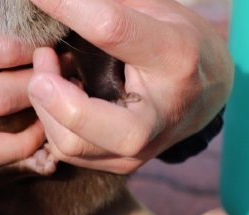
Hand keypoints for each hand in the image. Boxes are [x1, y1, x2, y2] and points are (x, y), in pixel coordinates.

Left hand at [28, 0, 232, 172]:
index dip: (69, 8)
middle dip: (47, 90)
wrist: (204, 96)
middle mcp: (156, 116)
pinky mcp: (120, 165)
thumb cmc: (176, 46)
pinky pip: (67, 151)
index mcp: (173, 59)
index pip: (111, 30)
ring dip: (43, 104)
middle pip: (80, 119)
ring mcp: (138, 150)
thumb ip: (111, 8)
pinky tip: (60, 97)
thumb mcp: (155, 13)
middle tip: (43, 57)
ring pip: (66, 142)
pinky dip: (52, 120)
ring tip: (48, 74)